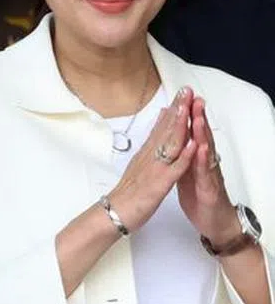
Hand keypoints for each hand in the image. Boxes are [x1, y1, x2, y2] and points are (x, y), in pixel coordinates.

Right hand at [108, 87, 196, 232]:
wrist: (113, 214)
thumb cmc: (127, 195)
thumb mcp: (137, 168)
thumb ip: (147, 151)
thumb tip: (152, 140)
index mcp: (146, 154)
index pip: (162, 127)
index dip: (173, 109)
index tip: (182, 92)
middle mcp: (149, 157)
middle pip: (165, 129)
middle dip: (177, 109)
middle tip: (186, 89)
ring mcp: (154, 169)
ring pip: (168, 144)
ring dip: (179, 124)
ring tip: (187, 106)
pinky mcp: (158, 184)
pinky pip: (173, 169)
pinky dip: (182, 156)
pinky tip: (191, 144)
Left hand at [177, 96, 238, 244]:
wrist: (215, 223)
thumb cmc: (201, 197)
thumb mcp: (187, 172)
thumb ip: (183, 155)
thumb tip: (175, 139)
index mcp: (195, 159)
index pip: (191, 133)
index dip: (188, 115)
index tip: (183, 96)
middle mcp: (204, 163)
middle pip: (200, 137)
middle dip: (197, 117)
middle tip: (193, 97)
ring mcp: (208, 175)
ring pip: (205, 151)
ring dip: (202, 133)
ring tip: (198, 116)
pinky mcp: (209, 189)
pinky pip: (205, 173)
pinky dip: (202, 160)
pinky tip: (201, 148)